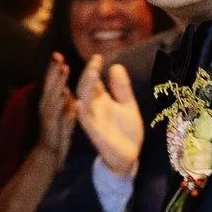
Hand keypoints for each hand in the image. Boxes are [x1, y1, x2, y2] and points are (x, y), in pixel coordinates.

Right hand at [34, 53, 75, 157]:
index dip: (53, 68)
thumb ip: (65, 101)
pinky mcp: (52, 124)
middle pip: (49, 84)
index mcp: (48, 101)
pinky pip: (57, 110)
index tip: (58, 54)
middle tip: (58, 55)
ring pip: (52, 94)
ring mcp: (47, 114)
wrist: (50, 153)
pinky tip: (66, 91)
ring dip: (57, 81)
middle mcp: (45, 105)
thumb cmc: (58, 132)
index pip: (50, 81)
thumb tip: (68, 90)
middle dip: (53, 69)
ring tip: (64, 68)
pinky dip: (61, 100)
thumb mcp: (63, 112)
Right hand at [74, 55, 144, 179]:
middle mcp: (94, 108)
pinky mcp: (94, 133)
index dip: (93, 68)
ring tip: (91, 72)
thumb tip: (116, 65)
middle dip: (88, 73)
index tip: (98, 56)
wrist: (130, 156)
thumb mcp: (128, 105)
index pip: (93, 81)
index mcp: (100, 100)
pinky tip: (81, 101)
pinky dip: (83, 110)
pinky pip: (85, 121)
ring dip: (86, 87)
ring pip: (83, 100)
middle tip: (95, 60)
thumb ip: (122, 88)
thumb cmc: (126, 131)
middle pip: (85, 87)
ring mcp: (93, 120)